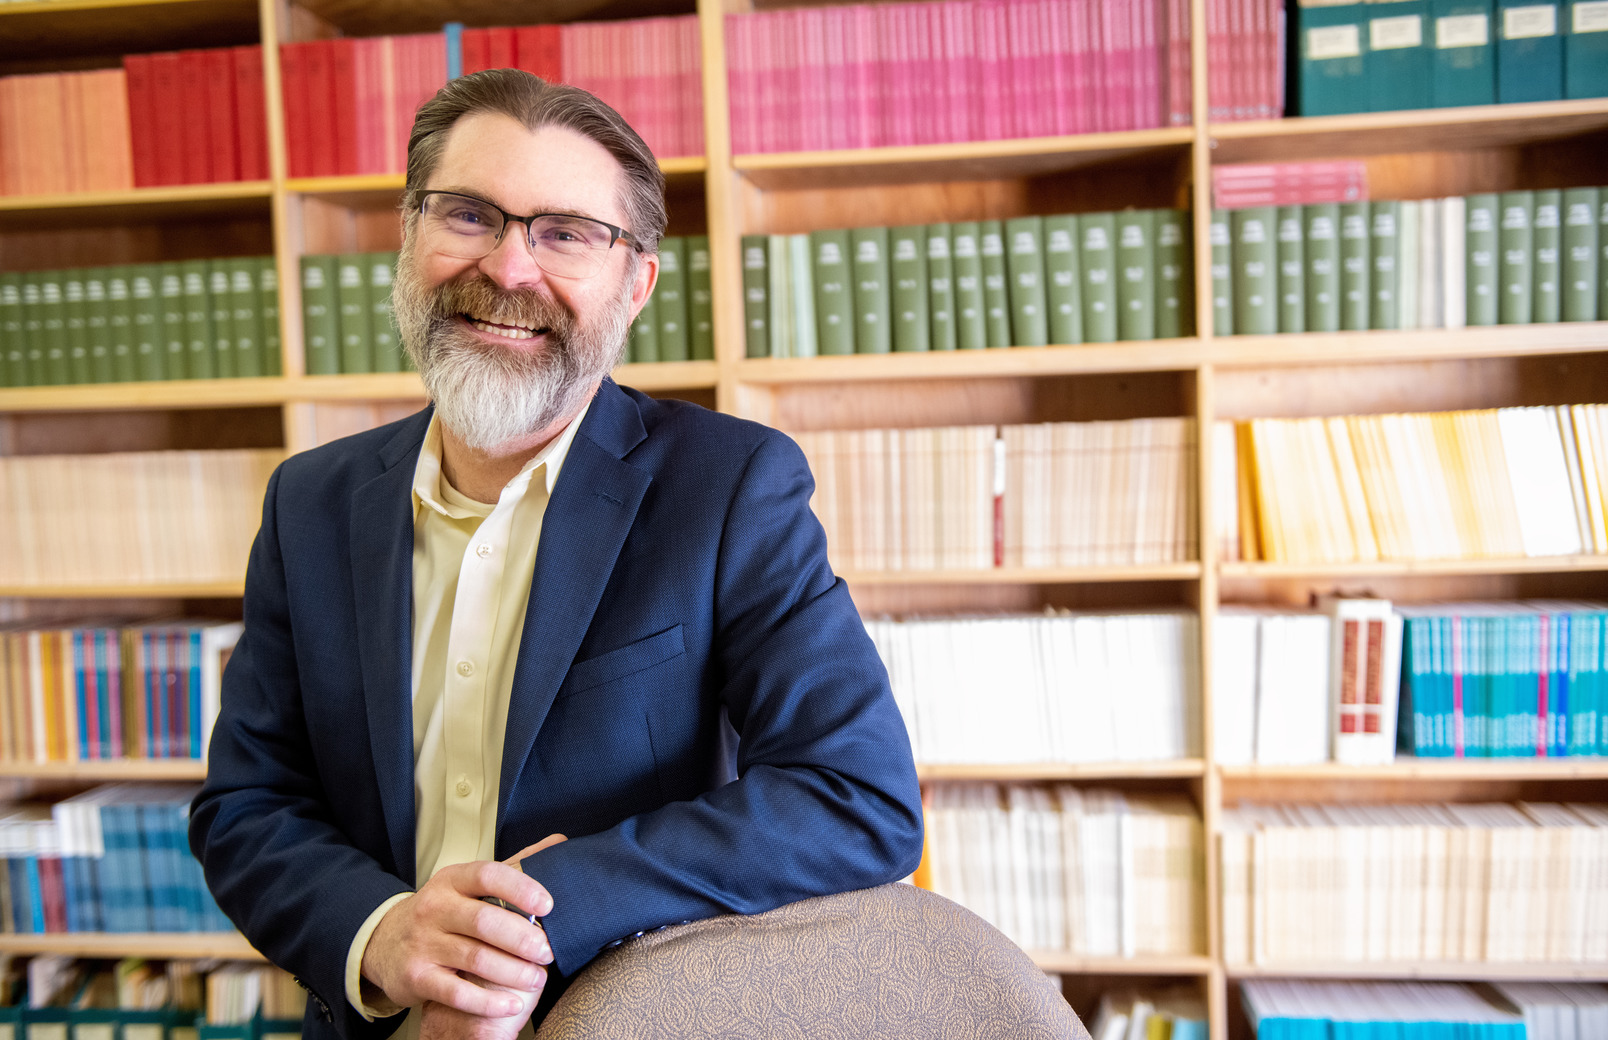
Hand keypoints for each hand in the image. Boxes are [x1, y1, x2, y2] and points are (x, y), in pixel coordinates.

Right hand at [410, 836, 569, 1038]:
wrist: (385, 943)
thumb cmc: (443, 911)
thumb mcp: (469, 883)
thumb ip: (514, 866)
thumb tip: (559, 841)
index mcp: (452, 880)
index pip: (488, 875)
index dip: (521, 888)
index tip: (548, 904)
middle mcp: (434, 908)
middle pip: (485, 921)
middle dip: (522, 938)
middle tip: (548, 951)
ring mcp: (423, 943)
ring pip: (475, 958)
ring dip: (513, 971)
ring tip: (538, 978)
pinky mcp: (416, 976)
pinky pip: (457, 992)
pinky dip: (488, 1001)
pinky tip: (512, 1003)